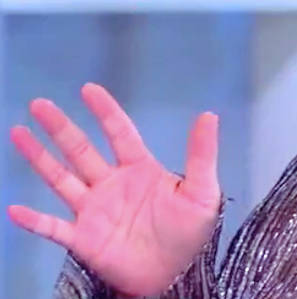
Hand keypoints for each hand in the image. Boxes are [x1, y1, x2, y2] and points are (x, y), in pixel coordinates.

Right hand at [7, 83, 220, 297]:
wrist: (178, 276)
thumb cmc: (191, 232)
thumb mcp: (203, 192)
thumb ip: (202, 154)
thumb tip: (208, 115)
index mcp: (140, 170)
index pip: (119, 133)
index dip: (105, 111)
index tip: (89, 89)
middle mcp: (111, 185)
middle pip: (81, 150)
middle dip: (60, 128)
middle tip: (39, 104)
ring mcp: (94, 211)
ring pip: (61, 179)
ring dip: (40, 158)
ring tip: (18, 133)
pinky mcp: (84, 239)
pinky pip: (53, 228)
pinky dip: (34, 221)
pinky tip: (15, 209)